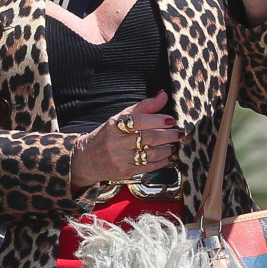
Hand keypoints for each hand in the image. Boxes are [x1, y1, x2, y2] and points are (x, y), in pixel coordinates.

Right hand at [67, 91, 183, 189]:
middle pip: (149, 137)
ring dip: (167, 148)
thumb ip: (143, 107)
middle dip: (169, 135)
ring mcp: (121, 159)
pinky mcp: (126, 172)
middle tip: (178, 133)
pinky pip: (149, 166)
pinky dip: (162, 161)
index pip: (140, 120)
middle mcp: (116, 142)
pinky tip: (167, 156)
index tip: (171, 120)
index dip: (158, 120)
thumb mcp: (120, 118)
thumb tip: (163, 95)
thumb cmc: (107, 135)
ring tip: (173, 144)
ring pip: (152, 153)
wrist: (87, 159)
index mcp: (115, 125)